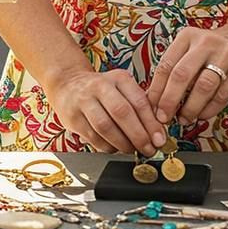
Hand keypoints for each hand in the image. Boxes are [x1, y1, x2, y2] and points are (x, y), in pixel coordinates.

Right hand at [45, 67, 166, 155]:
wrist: (68, 85)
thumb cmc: (102, 91)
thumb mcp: (122, 89)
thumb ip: (140, 106)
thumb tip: (158, 131)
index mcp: (118, 78)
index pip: (139, 101)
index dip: (151, 123)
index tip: (159, 139)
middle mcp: (100, 86)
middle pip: (122, 112)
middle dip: (138, 135)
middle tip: (148, 149)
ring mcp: (84, 101)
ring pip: (105, 127)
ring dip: (123, 143)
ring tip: (132, 150)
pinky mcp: (73, 118)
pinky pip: (94, 138)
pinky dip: (108, 147)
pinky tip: (116, 148)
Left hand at [146, 20, 227, 125]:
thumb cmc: (210, 49)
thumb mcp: (190, 49)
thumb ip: (175, 69)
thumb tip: (156, 100)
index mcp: (187, 37)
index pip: (166, 65)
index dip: (157, 90)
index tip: (153, 107)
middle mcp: (205, 43)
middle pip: (182, 75)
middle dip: (170, 100)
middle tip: (165, 117)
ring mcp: (224, 54)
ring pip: (203, 86)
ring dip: (191, 107)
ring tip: (184, 119)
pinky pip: (222, 94)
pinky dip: (210, 109)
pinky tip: (202, 115)